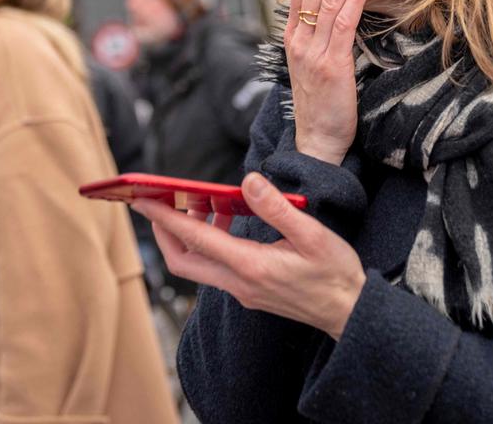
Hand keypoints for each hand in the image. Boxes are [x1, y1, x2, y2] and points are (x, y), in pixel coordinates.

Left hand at [132, 172, 365, 339]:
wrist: (349, 312)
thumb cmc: (334, 274)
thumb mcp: (312, 235)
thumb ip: (277, 207)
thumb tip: (247, 181)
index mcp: (250, 266)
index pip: (194, 240)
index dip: (165, 218)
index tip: (143, 200)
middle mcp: (238, 283)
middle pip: (182, 260)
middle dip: (163, 230)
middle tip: (158, 201)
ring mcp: (241, 290)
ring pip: (197, 265)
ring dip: (188, 235)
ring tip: (199, 202)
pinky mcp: (249, 291)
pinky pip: (215, 267)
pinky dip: (210, 242)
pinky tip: (228, 219)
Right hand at [285, 0, 369, 164]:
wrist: (318, 141)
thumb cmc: (323, 102)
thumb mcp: (316, 64)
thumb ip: (322, 35)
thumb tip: (339, 6)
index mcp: (293, 38)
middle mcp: (298, 41)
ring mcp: (312, 53)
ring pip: (327, 0)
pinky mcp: (331, 66)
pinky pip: (343, 24)